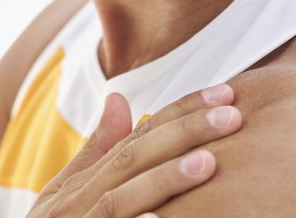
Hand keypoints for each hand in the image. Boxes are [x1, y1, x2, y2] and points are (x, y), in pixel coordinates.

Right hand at [27, 84, 242, 216]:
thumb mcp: (64, 194)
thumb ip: (95, 152)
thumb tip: (120, 99)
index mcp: (82, 181)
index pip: (136, 137)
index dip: (179, 113)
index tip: (222, 94)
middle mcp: (77, 201)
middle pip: (131, 160)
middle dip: (182, 135)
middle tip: (231, 115)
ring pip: (120, 200)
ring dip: (163, 180)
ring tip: (208, 163)